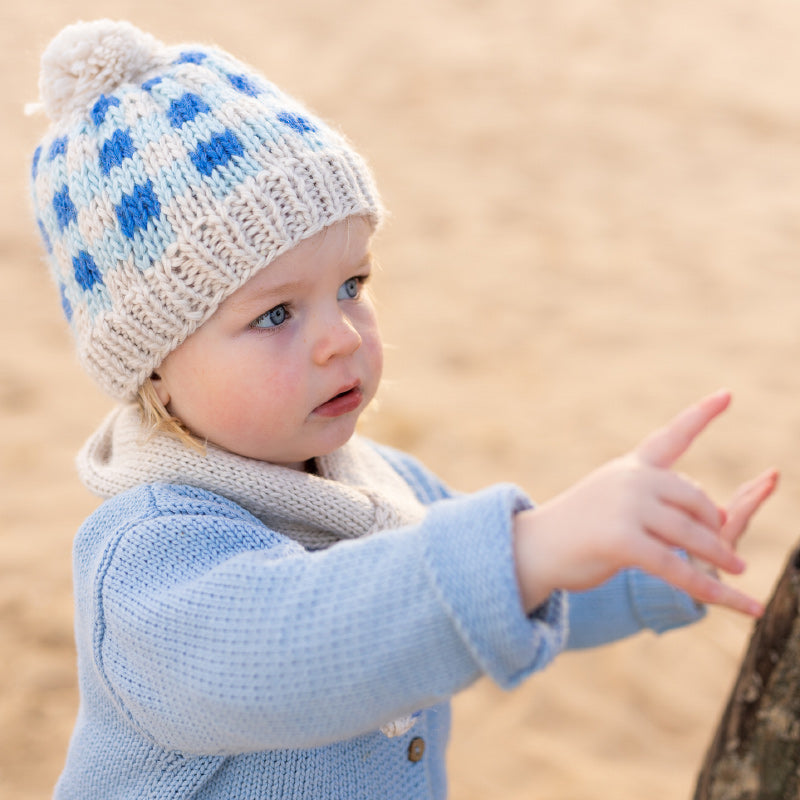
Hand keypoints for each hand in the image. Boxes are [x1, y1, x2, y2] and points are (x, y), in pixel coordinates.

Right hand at [513, 390, 775, 616]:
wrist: (532, 548)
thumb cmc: (576, 528)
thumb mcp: (614, 500)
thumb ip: (656, 499)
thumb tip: (715, 514)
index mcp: (629, 468)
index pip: (670, 437)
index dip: (701, 415)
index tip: (727, 394)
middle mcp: (630, 480)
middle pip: (694, 499)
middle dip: (713, 526)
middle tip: (727, 551)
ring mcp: (626, 507)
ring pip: (690, 534)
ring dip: (719, 556)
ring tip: (738, 570)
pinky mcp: (622, 541)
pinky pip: (676, 567)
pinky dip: (709, 588)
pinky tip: (739, 602)